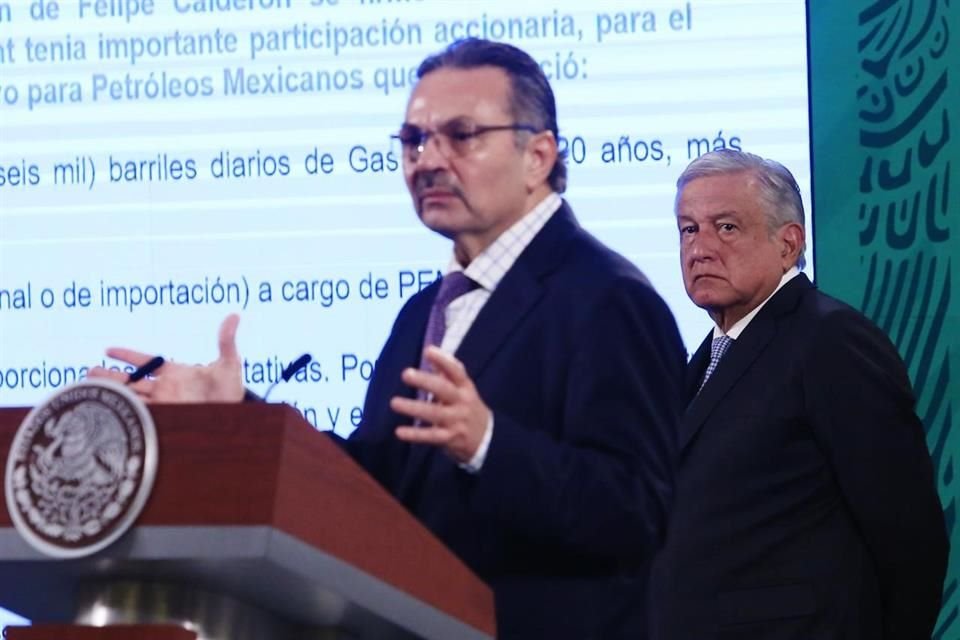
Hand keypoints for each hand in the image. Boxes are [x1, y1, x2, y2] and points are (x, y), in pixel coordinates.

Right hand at [87, 314, 244, 402]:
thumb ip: (226, 341)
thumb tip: (235, 315)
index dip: (128, 355)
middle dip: (110, 377)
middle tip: (88, 373)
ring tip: (88, 388)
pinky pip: (141, 413)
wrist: (236, 417)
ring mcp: (164, 403)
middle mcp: (165, 388)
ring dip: (111, 393)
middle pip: (132, 380)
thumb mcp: (229, 364)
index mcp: (175, 372)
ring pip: (131, 396)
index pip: (146, 361)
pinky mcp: (166, 416)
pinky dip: (125, 411)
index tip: (108, 350)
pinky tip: (108, 409)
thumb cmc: (232, 390)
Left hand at [391, 346, 490, 463]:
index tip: (428, 350)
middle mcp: (462, 402)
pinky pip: (431, 436)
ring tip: (394, 402)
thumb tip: (430, 350)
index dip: (443, 360)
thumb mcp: (463, 388)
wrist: (487, 436)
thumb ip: (447, 372)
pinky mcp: (450, 438)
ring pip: (434, 413)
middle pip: (444, 389)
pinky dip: (415, 434)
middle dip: (425, 381)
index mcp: (465, 387)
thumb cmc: (468, 406)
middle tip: (405, 373)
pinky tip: (399, 431)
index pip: (456, 371)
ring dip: (413, 408)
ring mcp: (457, 421)